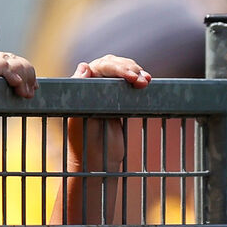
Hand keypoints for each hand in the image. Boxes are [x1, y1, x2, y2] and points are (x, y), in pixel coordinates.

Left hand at [0, 50, 37, 96]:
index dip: (8, 69)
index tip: (18, 82)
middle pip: (9, 59)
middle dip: (21, 75)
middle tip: (25, 93)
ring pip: (18, 63)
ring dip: (28, 77)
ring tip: (28, 94)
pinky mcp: (7, 75)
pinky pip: (23, 70)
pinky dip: (30, 78)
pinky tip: (33, 88)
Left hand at [52, 56, 150, 223]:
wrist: (97, 160)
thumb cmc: (83, 142)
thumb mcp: (79, 118)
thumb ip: (80, 94)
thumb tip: (84, 65)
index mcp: (82, 86)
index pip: (100, 67)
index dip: (116, 68)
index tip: (130, 77)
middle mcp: (94, 85)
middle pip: (114, 65)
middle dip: (129, 69)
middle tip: (142, 80)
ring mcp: (108, 91)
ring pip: (124, 72)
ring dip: (137, 72)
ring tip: (147, 81)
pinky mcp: (121, 100)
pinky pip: (131, 85)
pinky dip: (140, 81)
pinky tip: (148, 83)